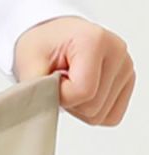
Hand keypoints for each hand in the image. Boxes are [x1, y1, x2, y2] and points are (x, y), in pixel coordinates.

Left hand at [13, 16, 134, 126]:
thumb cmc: (41, 46)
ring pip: (101, 115)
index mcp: (94, 41)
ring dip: (79, 107)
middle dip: (69, 101)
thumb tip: (39, 113)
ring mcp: (125, 66)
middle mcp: (117, 51)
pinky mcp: (127, 81)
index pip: (82, 92)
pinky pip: (110, 116)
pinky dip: (92, 111)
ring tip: (70, 83)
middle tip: (60, 80)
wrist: (52, 38)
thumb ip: (35, 89)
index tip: (50, 79)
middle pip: (93, 107)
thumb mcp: (27, 62)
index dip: (60, 95)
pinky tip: (82, 91)